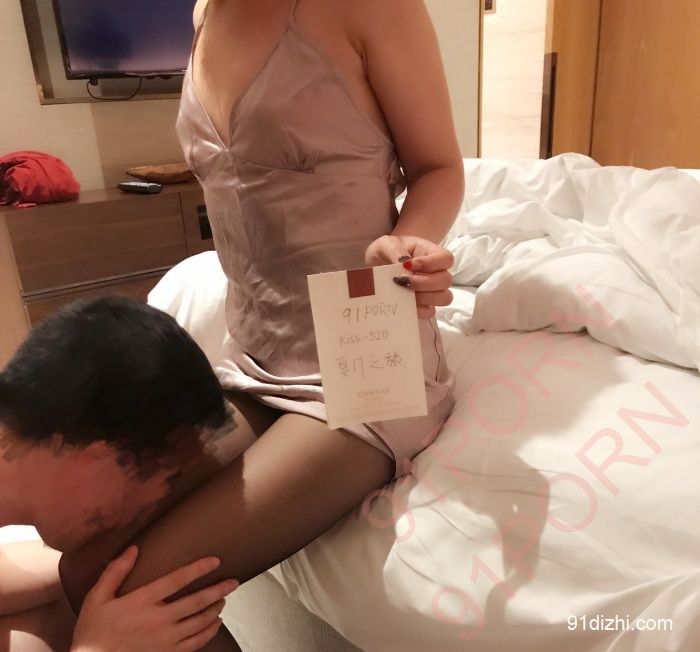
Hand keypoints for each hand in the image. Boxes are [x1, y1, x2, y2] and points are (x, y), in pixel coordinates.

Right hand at [71, 546, 238, 651]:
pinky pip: (195, 644)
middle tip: (234, 582)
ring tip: (224, 600)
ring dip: (216, 609)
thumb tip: (133, 548)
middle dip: (219, 590)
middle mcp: (158, 620)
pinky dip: (209, 632)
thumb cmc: (93, 631)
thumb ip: (115, 571)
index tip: (215, 560)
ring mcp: (165, 640)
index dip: (199, 568)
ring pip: (200, 622)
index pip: (177, 580)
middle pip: (197, 602)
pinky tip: (215, 624)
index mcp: (142, 601)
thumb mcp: (97, 598)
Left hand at [365, 234, 453, 318]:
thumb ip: (395, 250)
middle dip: (424, 283)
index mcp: (431, 253)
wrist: (374, 267)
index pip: (446, 258)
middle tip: (401, 281)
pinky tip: (404, 304)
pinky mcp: (423, 305)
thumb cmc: (385, 252)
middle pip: (446, 280)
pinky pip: (429, 312)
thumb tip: (404, 266)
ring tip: (403, 293)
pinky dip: (418, 310)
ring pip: (444, 298)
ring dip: (424, 297)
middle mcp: (436, 272)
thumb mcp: (386, 244)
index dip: (431, 263)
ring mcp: (432, 291)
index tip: (408, 264)